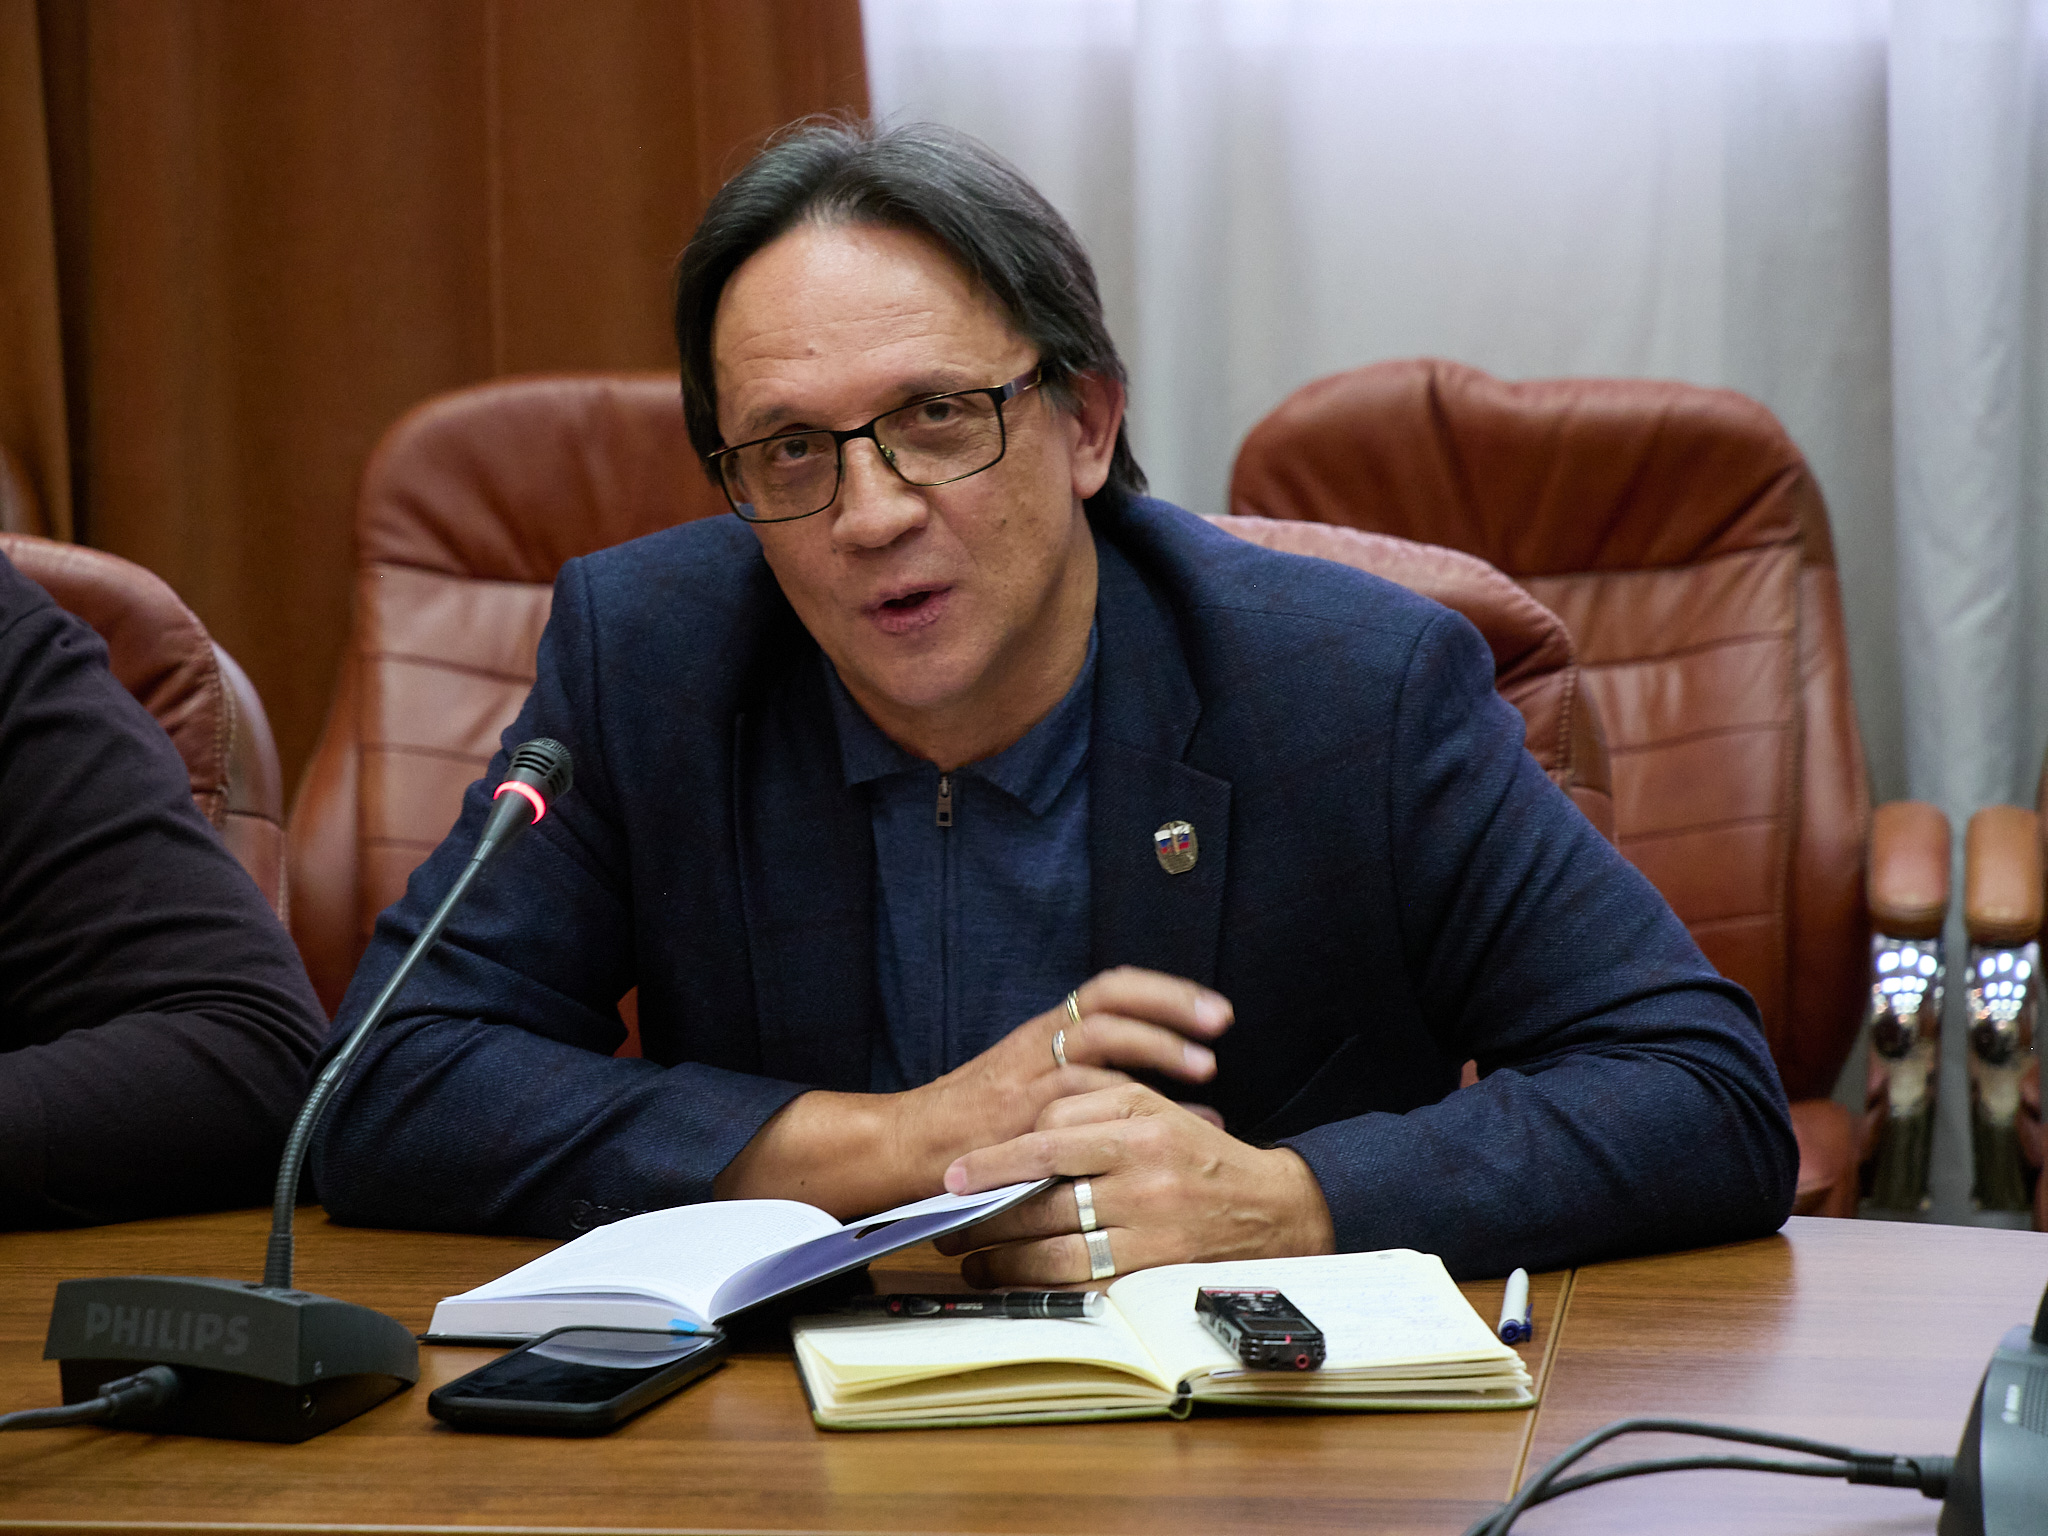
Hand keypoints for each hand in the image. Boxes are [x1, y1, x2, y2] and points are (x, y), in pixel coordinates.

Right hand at [713, 968, 1230, 1216]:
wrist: (905, 1150)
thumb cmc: (971, 1129)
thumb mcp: (1028, 1093)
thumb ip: (1083, 1088)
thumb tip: (1156, 1099)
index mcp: (1042, 1034)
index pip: (1107, 991)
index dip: (1163, 993)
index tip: (1214, 1009)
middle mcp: (1037, 1044)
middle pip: (1110, 1001)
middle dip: (1172, 1006)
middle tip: (1222, 1021)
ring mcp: (1027, 1076)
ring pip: (1099, 1037)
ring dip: (1157, 1046)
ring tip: (1206, 1066)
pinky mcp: (1019, 1112)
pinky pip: (1079, 1096)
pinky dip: (1128, 1105)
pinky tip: (1167, 1124)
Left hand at [933, 1083, 1335, 1285]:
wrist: (1272, 1208)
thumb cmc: (1196, 1153)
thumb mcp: (1152, 1108)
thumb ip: (1090, 1107)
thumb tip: (1024, 1131)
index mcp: (1139, 1119)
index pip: (1049, 1137)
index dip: (995, 1160)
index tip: (957, 1175)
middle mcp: (1144, 1170)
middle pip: (1044, 1195)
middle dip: (985, 1214)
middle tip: (947, 1223)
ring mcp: (1152, 1224)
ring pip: (1057, 1245)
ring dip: (1003, 1258)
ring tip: (971, 1261)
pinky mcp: (1157, 1270)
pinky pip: (1085, 1281)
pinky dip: (1042, 1285)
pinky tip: (1015, 1284)